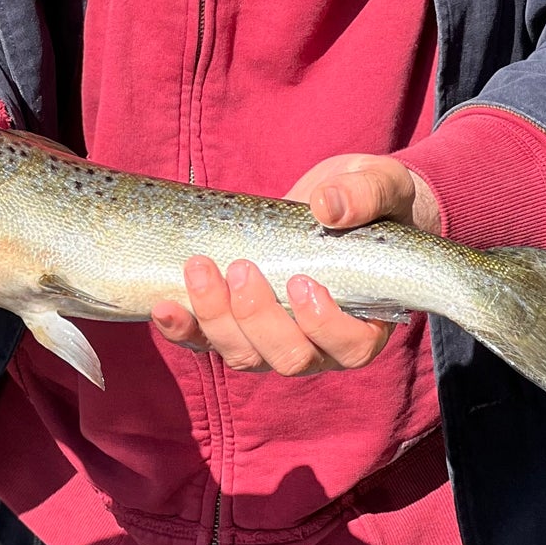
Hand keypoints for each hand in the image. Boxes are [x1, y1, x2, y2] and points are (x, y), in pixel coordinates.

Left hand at [150, 154, 438, 375]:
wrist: (340, 201)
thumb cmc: (374, 201)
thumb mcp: (381, 186)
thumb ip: (366, 194)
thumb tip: (329, 206)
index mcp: (367, 320)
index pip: (350, 346)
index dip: (324, 326)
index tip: (302, 283)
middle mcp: (321, 344)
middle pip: (289, 357)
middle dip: (259, 318)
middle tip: (242, 268)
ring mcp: (274, 338)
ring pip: (244, 355)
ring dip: (216, 319)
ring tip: (200, 269)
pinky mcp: (238, 324)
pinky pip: (207, 341)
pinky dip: (184, 328)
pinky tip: (164, 305)